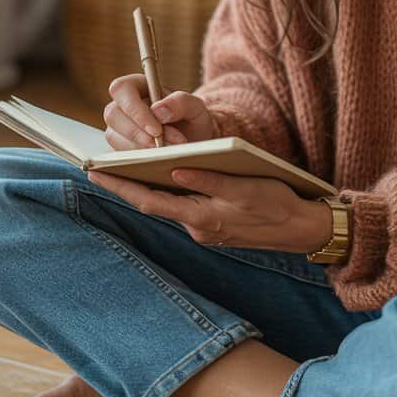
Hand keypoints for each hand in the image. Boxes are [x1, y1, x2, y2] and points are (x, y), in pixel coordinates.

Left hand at [86, 165, 332, 253]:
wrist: (301, 229)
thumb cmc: (278, 204)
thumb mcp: (245, 187)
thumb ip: (209, 180)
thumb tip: (175, 168)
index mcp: (202, 218)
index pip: (150, 200)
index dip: (121, 185)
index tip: (95, 171)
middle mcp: (198, 227)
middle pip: (153, 203)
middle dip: (125, 185)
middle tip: (97, 167)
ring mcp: (206, 229)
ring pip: (168, 205)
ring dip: (146, 188)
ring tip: (122, 168)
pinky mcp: (214, 226)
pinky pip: (184, 207)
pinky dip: (168, 193)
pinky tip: (162, 178)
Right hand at [103, 74, 217, 150]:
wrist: (194, 140)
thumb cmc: (192, 118)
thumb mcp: (196, 107)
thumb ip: (181, 102)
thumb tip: (157, 110)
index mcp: (138, 86)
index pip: (122, 89)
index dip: (134, 109)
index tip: (156, 130)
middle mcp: (122, 105)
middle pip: (113, 115)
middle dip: (139, 134)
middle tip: (164, 146)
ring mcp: (117, 127)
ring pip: (114, 137)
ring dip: (142, 148)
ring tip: (169, 151)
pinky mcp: (118, 147)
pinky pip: (118, 155)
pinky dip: (140, 159)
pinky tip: (159, 159)